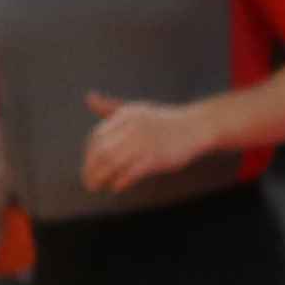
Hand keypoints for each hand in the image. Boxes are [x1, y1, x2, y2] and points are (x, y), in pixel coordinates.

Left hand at [79, 91, 208, 196]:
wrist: (197, 126)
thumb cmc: (164, 120)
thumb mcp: (136, 110)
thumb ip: (111, 107)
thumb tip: (88, 97)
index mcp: (126, 115)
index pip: (96, 136)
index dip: (88, 154)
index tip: (88, 165)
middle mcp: (133, 127)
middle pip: (101, 152)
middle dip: (90, 169)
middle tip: (87, 182)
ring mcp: (145, 142)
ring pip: (113, 163)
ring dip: (101, 178)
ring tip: (97, 186)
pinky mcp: (157, 157)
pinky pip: (131, 172)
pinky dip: (120, 181)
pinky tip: (116, 187)